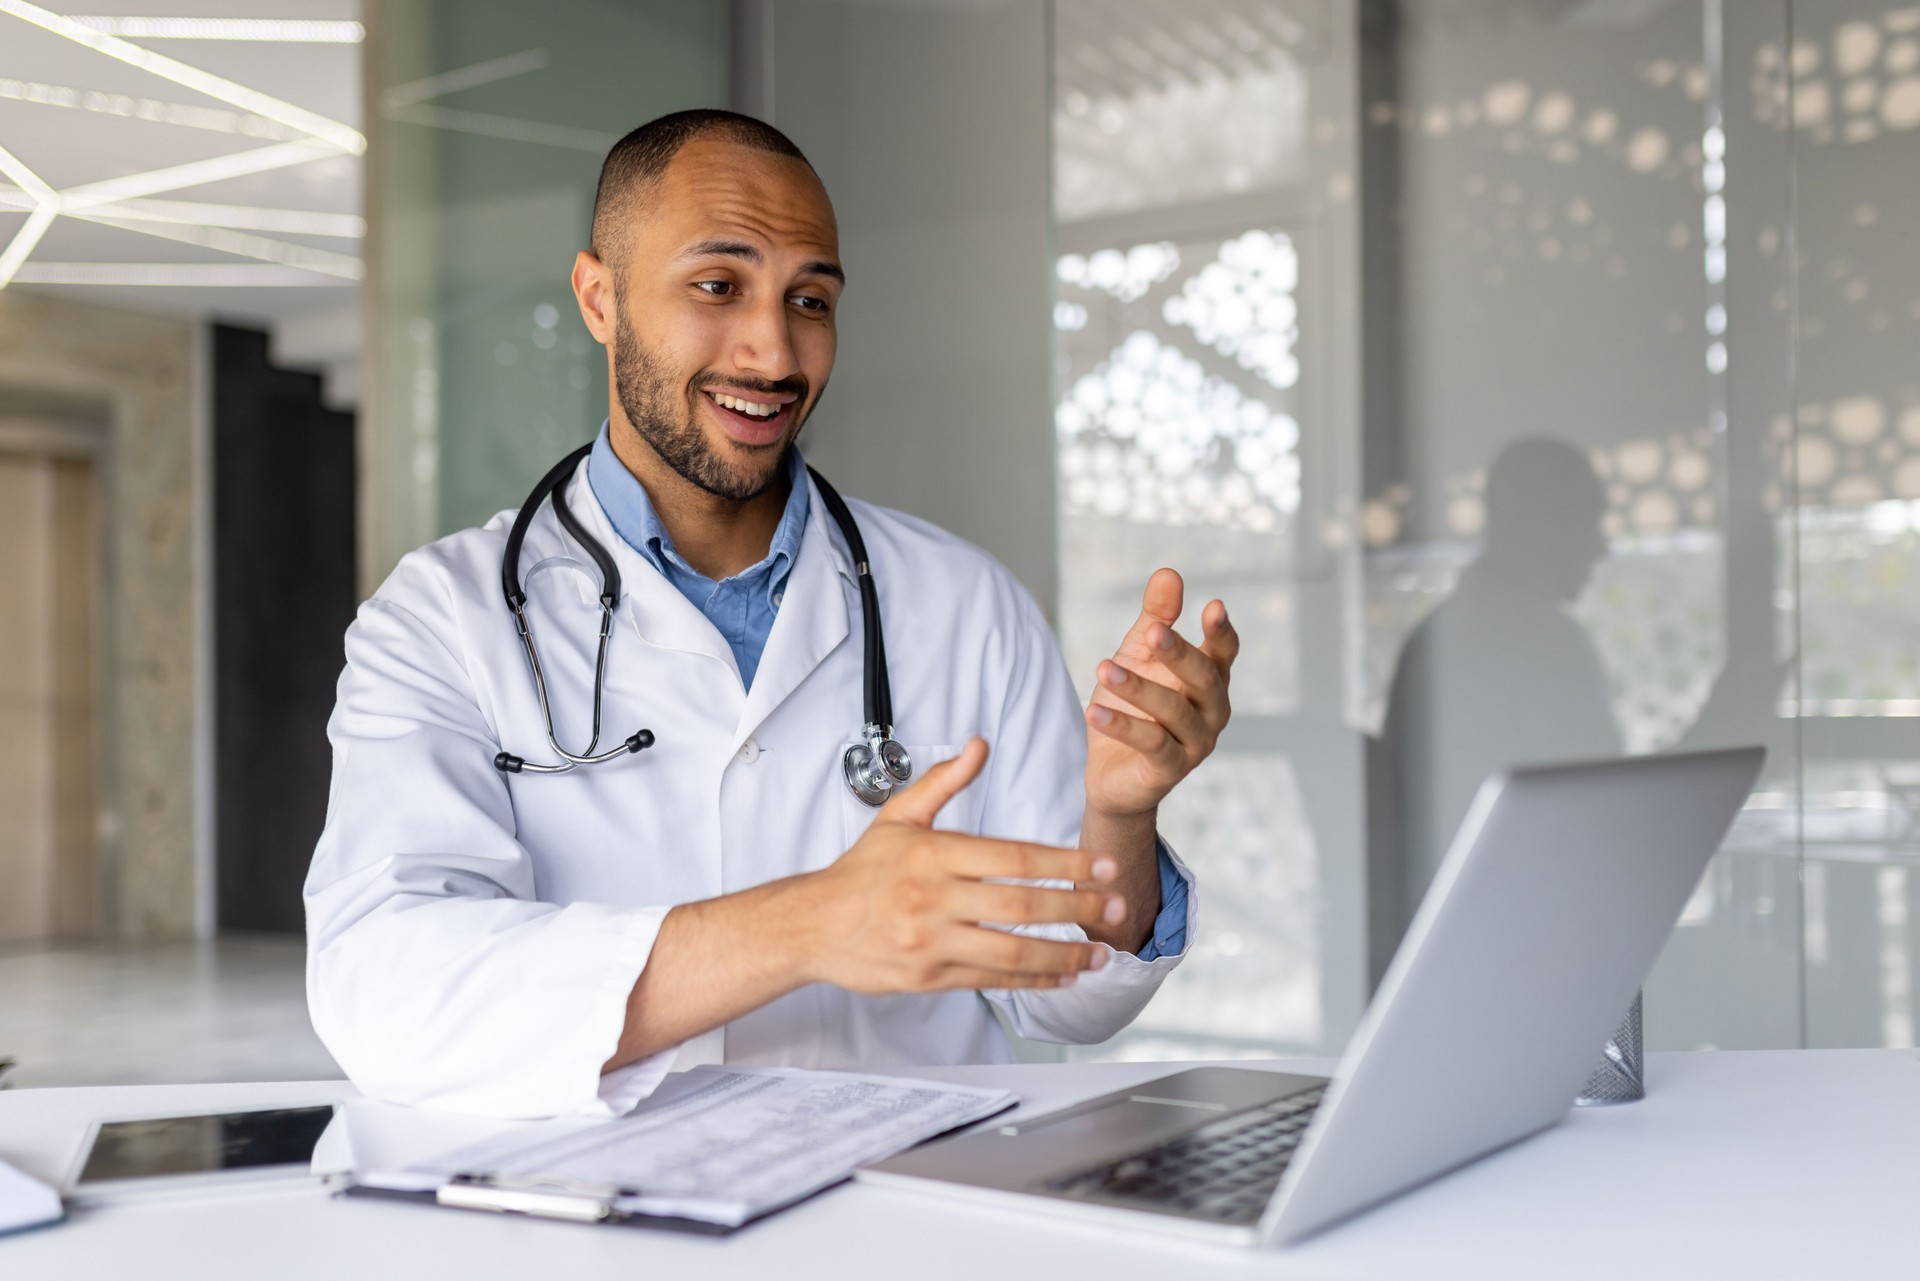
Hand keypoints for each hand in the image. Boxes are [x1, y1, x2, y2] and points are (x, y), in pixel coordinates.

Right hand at [793, 739, 1123, 993]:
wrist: (812, 925)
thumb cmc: (860, 872)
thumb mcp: (897, 817)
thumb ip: (943, 782)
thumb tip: (979, 745)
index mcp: (933, 854)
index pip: (1013, 857)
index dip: (1064, 863)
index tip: (1102, 866)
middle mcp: (934, 899)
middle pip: (1021, 906)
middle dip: (1077, 907)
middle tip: (1117, 905)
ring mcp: (932, 942)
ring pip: (1012, 952)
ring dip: (1064, 954)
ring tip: (1100, 953)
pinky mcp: (930, 977)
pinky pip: (992, 981)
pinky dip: (1033, 980)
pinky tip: (1062, 976)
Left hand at [1085, 568, 1237, 819]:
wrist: (1111, 771)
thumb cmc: (1133, 706)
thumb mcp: (1139, 656)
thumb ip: (1155, 617)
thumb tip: (1169, 572)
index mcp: (1210, 680)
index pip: (1224, 652)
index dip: (1221, 631)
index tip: (1213, 605)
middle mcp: (1212, 712)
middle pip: (1204, 678)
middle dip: (1179, 653)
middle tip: (1151, 631)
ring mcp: (1195, 744)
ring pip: (1174, 711)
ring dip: (1138, 689)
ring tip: (1103, 668)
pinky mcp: (1169, 770)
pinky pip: (1151, 745)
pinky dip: (1122, 727)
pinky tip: (1094, 710)